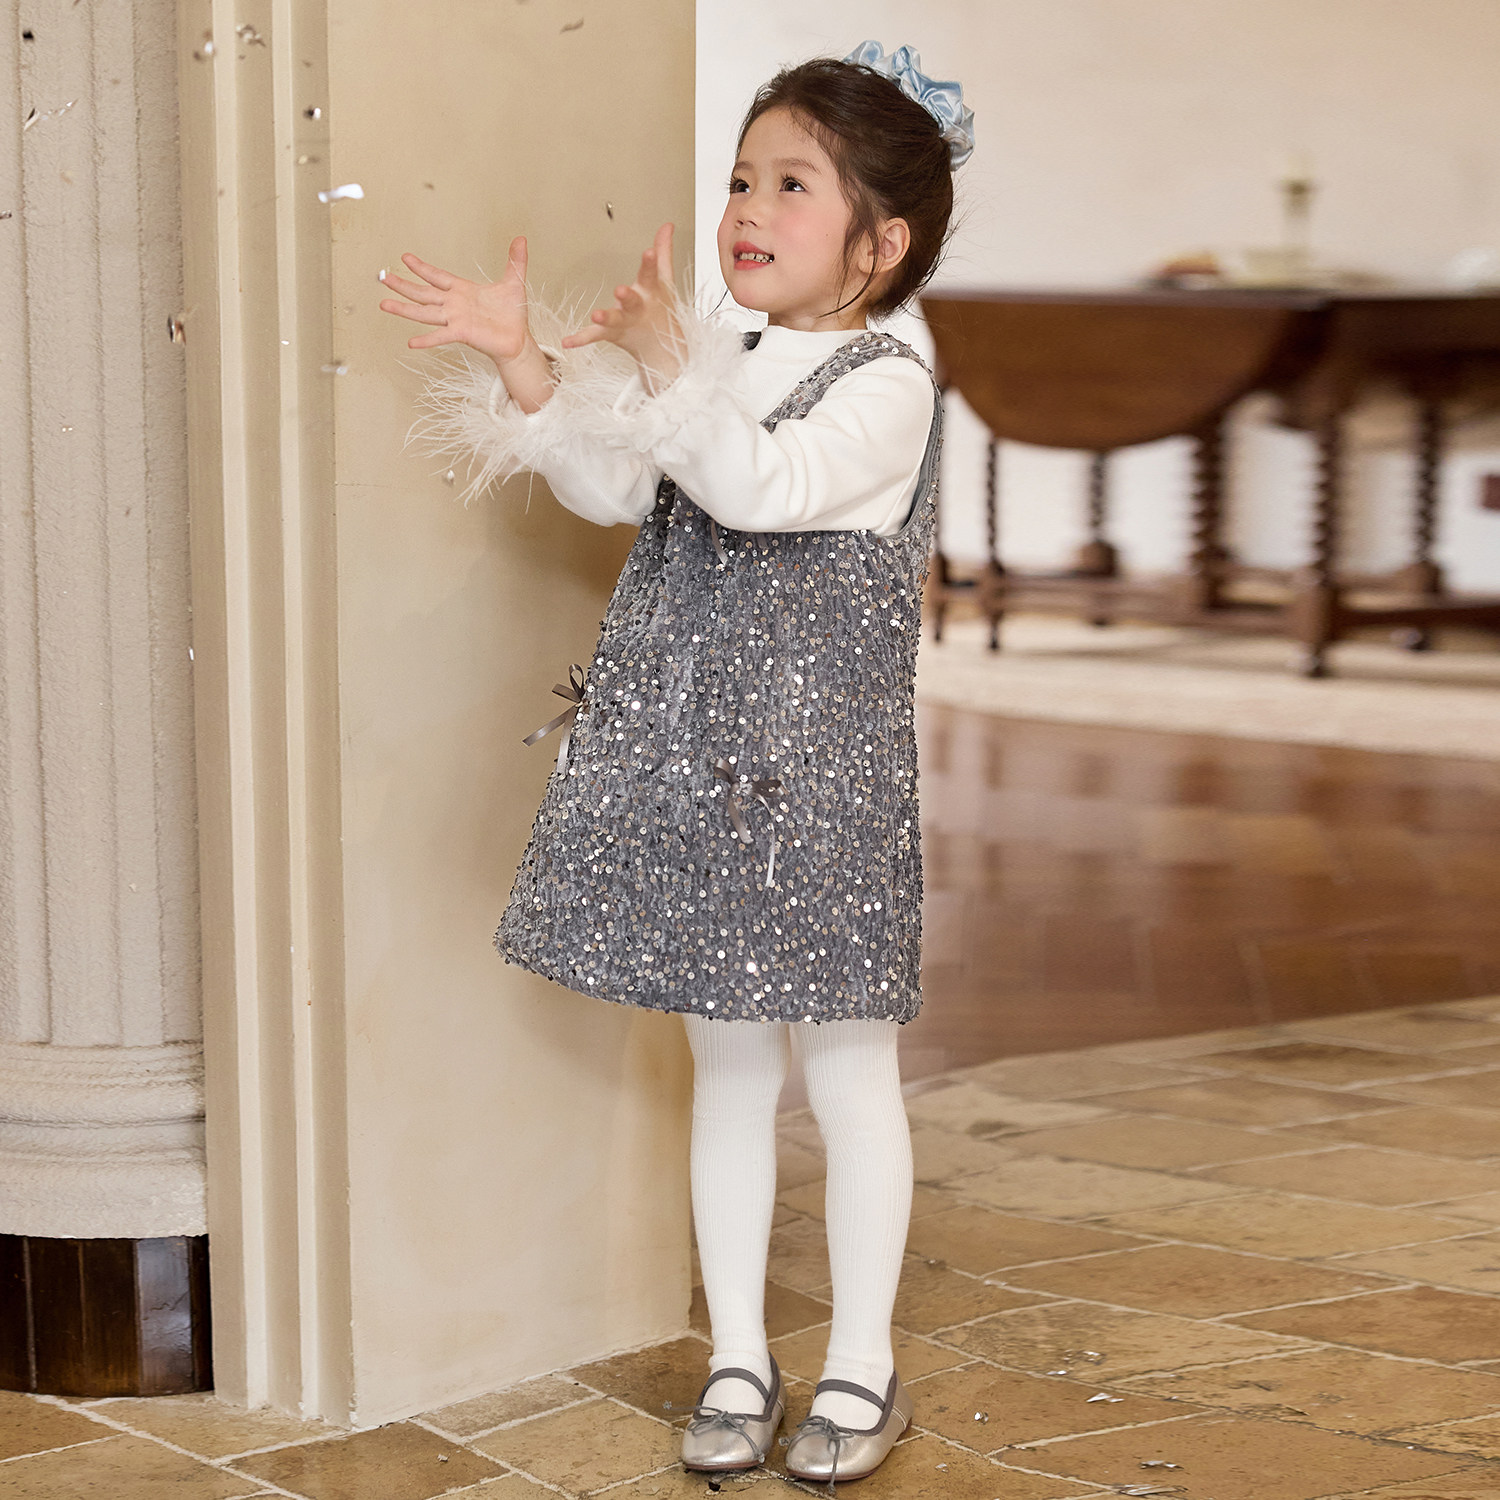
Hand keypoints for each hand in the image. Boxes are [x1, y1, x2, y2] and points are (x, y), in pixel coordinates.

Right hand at [378, 237, 532, 366]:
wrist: (519, 340)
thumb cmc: (513, 314)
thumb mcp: (514, 282)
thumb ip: (515, 261)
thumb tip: (521, 238)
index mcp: (462, 290)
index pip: (437, 276)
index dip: (422, 268)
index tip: (405, 257)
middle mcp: (454, 304)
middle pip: (423, 293)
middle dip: (403, 285)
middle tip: (383, 277)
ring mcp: (456, 319)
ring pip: (425, 312)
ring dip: (404, 308)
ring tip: (384, 304)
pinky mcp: (462, 333)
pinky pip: (441, 335)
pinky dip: (427, 339)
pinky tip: (411, 342)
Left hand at [561, 222, 682, 392]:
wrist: (664, 348)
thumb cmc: (662, 309)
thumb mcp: (665, 280)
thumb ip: (663, 251)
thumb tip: (667, 226)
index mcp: (651, 292)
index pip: (650, 275)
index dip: (650, 263)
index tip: (648, 252)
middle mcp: (638, 308)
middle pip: (633, 300)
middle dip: (628, 295)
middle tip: (621, 290)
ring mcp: (625, 322)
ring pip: (615, 319)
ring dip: (606, 318)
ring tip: (596, 316)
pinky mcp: (612, 334)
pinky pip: (595, 336)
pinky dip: (581, 339)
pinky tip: (567, 341)